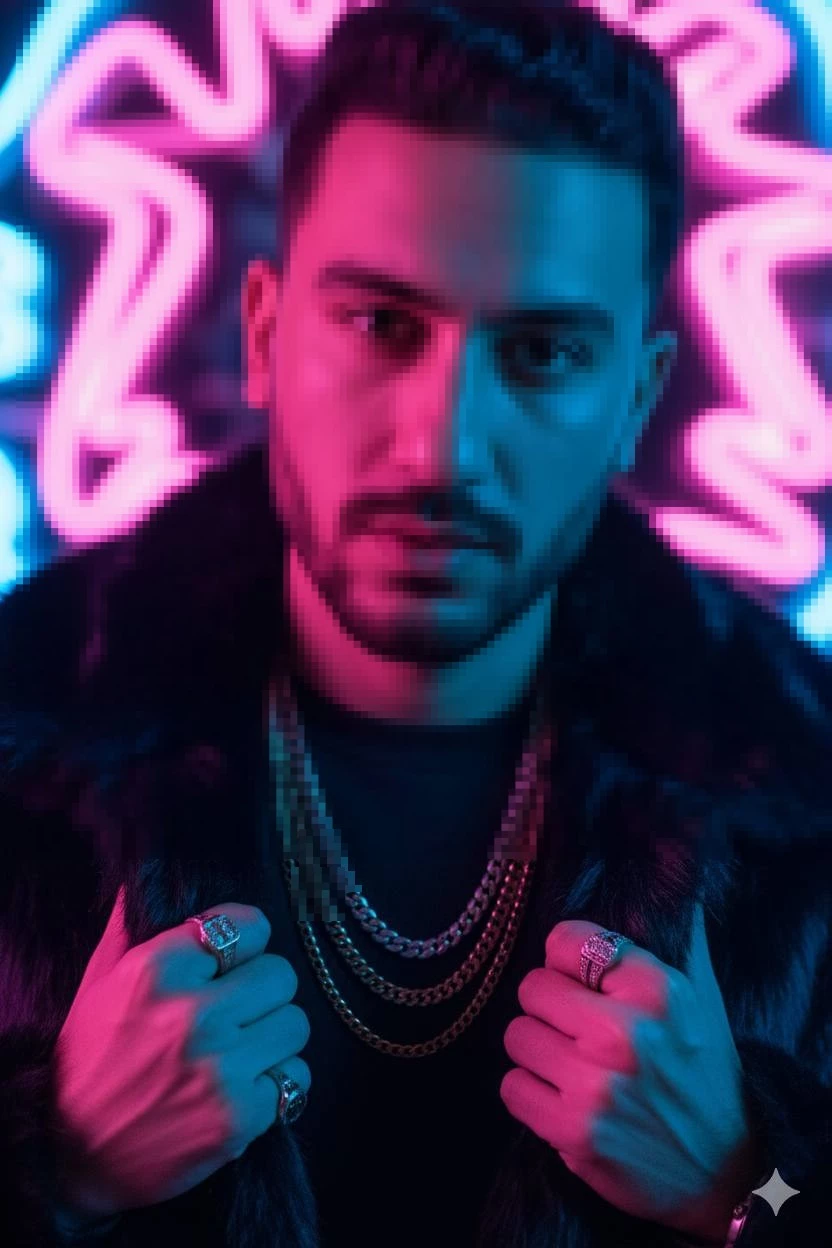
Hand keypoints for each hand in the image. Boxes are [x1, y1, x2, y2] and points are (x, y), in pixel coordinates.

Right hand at [53, 889, 310, 1217]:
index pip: (249, 925)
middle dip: (262, 991)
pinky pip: (297, 1077)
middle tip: (237, 1009)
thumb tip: (158, 872)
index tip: (232, 961)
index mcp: (158, 971)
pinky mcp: (240, 1117)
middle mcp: (194, 1015)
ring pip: (296, 1023)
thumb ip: (134, 924)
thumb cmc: (89, 1059)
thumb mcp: (100, 981)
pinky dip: (277, 1083)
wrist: (72, 1156)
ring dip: (273, 1036)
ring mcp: (221, 1068)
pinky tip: (244, 1086)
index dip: (245, 942)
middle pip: (281, 974)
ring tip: (241, 1048)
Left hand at [501, 903, 761, 1242]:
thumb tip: (666, 856)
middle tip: (575, 1025)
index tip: (583, 980)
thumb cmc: (705, 1070)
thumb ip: (677, 930)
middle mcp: (624, 1034)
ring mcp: (595, 1086)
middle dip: (550, 1006)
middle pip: (532, 988)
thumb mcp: (701, 994)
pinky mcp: (574, 1134)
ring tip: (570, 1060)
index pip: (564, 940)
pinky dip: (531, 1092)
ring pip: (517, 1036)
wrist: (722, 1169)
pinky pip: (512, 1088)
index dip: (568, 960)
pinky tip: (562, 1095)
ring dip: (538, 1049)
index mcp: (656, 990)